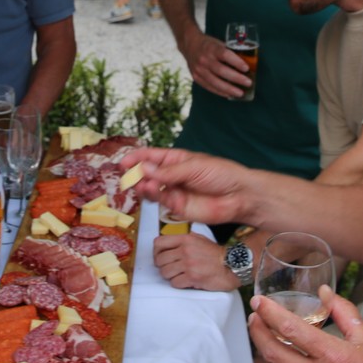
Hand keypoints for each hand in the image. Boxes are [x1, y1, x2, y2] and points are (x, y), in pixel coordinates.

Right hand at [121, 147, 256, 226]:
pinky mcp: (177, 207)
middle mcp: (172, 175)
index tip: (123, 162)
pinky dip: (152, 195)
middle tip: (126, 176)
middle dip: (135, 173)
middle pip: (148, 173)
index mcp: (177, 159)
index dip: (137, 158)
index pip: (152, 156)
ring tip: (140, 184)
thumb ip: (168, 171)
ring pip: (151, 188)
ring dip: (142, 185)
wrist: (238, 196)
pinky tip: (149, 190)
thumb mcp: (194, 166)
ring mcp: (174, 191)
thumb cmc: (221, 174)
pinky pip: (160, 200)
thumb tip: (145, 168)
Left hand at [153, 232, 237, 290]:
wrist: (232, 265)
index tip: (160, 257)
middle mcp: (185, 250)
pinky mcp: (193, 278)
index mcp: (185, 239)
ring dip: (170, 276)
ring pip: (165, 272)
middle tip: (170, 268)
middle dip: (163, 266)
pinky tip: (186, 280)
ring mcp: (189, 264)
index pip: (158, 243)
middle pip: (160, 260)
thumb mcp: (199, 239)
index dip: (156, 252)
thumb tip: (166, 245)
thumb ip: (182, 240)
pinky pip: (174, 283)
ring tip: (179, 275)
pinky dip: (178, 283)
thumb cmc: (215, 253)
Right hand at [179, 30, 250, 99]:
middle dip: (236, 78)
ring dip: (229, 89)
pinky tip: (229, 95)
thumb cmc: (209, 44)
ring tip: (240, 93)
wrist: (189, 44)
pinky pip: (209, 87)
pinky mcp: (196, 77)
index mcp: (211, 48)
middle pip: (221, 71)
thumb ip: (230, 52)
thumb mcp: (218, 43)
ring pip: (215, 82)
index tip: (246, 68)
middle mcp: (204, 59)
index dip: (236, 62)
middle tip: (248, 83)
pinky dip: (220, 92)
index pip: (225, 55)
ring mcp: (199, 69)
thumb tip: (247, 62)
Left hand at [248, 285, 362, 362]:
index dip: (269, 313)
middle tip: (255, 318)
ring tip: (269, 337)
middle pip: (273, 354)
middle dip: (258, 332)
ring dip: (270, 353)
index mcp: (335, 357)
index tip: (259, 304)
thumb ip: (343, 312)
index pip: (291, 330)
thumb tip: (326, 294)